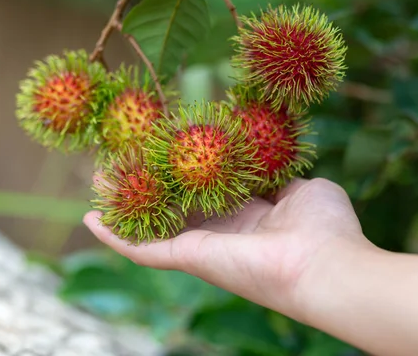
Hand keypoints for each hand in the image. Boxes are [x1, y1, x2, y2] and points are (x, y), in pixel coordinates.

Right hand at [83, 178, 371, 322]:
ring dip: (124, 205)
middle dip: (149, 187)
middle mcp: (220, 233)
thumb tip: (268, 161)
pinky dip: (115, 237)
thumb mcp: (303, 188)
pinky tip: (91, 219)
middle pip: (173, 209)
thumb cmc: (325, 228)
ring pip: (151, 226)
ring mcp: (201, 247)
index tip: (168, 152)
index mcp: (248, 217)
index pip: (208, 194)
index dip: (187, 174)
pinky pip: (143, 250)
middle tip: (125, 164)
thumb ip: (279, 177)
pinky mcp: (188, 258)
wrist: (326, 263)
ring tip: (98, 182)